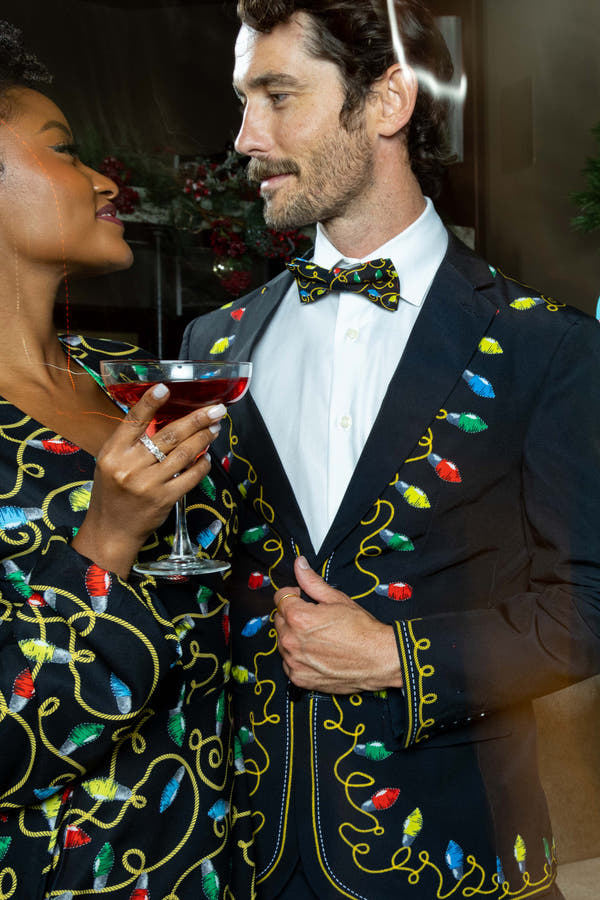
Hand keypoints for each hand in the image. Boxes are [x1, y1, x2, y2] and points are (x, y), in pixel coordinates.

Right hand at [72, 384, 225, 577]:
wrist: (111, 531)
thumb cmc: (112, 493)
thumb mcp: (111, 463)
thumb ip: (131, 443)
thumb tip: (164, 420)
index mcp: (113, 453)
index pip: (133, 422)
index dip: (150, 403)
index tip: (166, 388)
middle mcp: (129, 466)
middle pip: (168, 435)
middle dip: (196, 420)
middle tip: (216, 409)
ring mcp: (147, 484)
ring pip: (183, 453)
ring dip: (204, 438)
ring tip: (215, 428)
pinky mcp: (163, 499)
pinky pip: (190, 476)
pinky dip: (202, 464)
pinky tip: (207, 456)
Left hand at [273, 557, 402, 693]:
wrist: (378, 659)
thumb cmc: (361, 629)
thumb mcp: (337, 599)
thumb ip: (312, 582)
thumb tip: (300, 564)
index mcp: (299, 618)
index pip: (280, 598)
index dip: (292, 594)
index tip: (301, 597)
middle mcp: (292, 641)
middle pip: (279, 620)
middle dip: (292, 615)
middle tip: (314, 618)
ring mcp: (294, 662)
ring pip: (282, 642)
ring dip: (293, 636)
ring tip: (317, 636)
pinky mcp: (299, 678)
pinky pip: (288, 662)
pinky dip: (298, 657)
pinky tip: (316, 653)